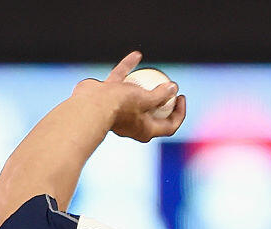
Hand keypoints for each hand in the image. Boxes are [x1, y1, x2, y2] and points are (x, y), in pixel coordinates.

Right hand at [72, 51, 186, 142]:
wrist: (89, 106)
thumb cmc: (120, 106)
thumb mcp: (146, 100)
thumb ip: (160, 95)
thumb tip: (173, 88)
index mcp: (146, 130)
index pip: (169, 125)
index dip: (179, 113)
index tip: (181, 97)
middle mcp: (134, 123)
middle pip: (155, 113)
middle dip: (165, 101)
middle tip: (171, 87)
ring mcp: (120, 109)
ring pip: (137, 96)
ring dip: (147, 85)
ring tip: (155, 74)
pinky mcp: (109, 95)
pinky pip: (122, 80)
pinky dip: (129, 68)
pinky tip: (137, 55)